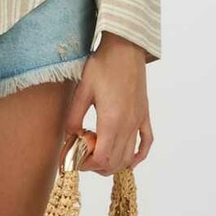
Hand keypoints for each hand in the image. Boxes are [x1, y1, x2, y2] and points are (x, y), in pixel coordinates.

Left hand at [59, 33, 153, 173]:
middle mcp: (128, 125)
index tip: (74, 159)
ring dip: (113, 164)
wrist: (125, 48)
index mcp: (112, 120)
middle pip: (115, 162)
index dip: (86, 165)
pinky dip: (138, 156)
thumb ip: (74, 117)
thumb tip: (69, 137)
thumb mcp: (82, 91)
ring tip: (97, 156)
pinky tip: (129, 161)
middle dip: (96, 167)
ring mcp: (138, 121)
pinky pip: (146, 142)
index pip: (102, 158)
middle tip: (82, 158)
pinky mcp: (144, 115)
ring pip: (129, 156)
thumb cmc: (102, 66)